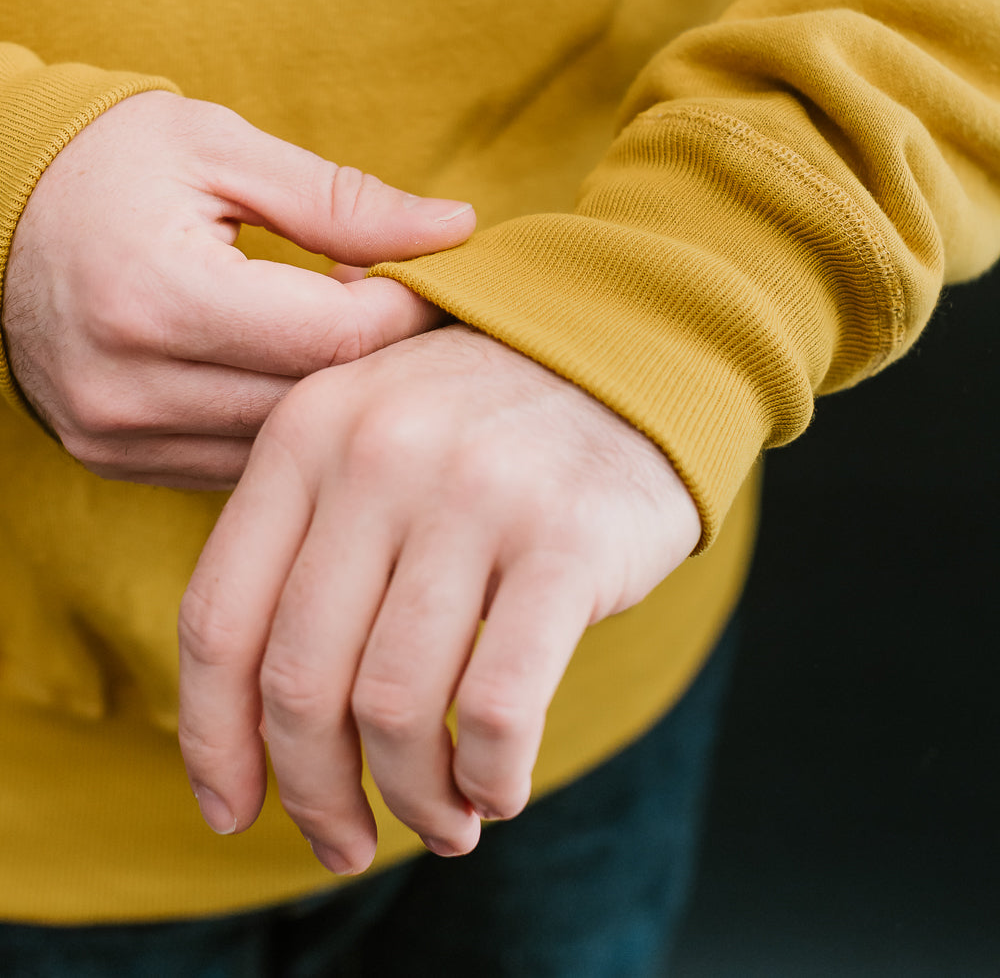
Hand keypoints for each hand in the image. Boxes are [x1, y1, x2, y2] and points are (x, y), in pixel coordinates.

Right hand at [1, 91, 474, 487]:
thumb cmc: (112, 161)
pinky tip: (292, 363)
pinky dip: (280, 421)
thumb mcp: (226, 150)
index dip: (410, 309)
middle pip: (314, 402)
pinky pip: (235, 463)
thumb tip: (457, 231)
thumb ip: (343, 200)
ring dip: (333, 395)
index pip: (333, 337)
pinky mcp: (112, 457)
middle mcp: (127, 385)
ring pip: (282, 447)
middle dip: (382, 355)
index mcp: (157, 296)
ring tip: (349, 328)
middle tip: (414, 305)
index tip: (441, 277)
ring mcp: (113, 434)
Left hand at [177, 323, 700, 869]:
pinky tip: (499, 788)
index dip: (213, 740)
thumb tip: (240, 725)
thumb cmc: (489, 418)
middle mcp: (377, 452)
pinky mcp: (568, 537)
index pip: (220, 617)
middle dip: (316, 792)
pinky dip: (492, 776)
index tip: (233, 812)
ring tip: (443, 819)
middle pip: (300, 680)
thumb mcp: (372, 430)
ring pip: (396, 707)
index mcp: (307, 429)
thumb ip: (302, 534)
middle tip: (347, 841)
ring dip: (412, 798)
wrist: (634, 342)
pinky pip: (502, 706)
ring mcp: (474, 491)